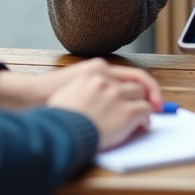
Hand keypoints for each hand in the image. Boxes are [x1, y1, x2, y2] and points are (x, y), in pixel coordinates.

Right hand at [0, 57, 162, 111]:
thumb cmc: (53, 102)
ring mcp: (115, 94)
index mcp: (97, 68)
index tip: (146, 92)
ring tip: (145, 119)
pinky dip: (145, 119)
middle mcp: (108, 77)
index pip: (128, 72)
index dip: (140, 83)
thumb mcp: (73, 86)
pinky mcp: (123, 111)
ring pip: (142, 97)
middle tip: (153, 106)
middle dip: (146, 96)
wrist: (41, 110)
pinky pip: (143, 111)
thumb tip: (100, 98)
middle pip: (138, 84)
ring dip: (145, 108)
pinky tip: (140, 126)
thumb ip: (90, 86)